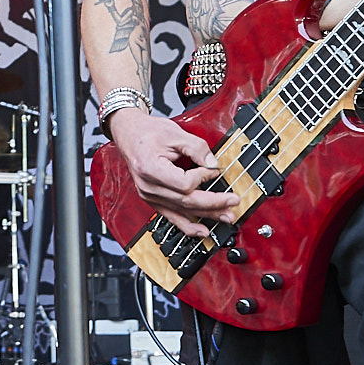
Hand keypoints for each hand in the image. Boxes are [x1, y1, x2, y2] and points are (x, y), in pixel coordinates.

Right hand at [109, 109, 238, 236]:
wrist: (130, 135)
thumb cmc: (148, 133)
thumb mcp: (176, 133)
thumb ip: (198, 149)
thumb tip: (214, 165)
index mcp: (151, 168)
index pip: (184, 183)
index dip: (203, 178)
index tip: (212, 169)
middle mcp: (149, 187)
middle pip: (186, 201)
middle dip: (213, 203)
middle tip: (233, 202)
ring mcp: (150, 196)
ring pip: (183, 211)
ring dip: (207, 215)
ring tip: (226, 216)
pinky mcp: (153, 200)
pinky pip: (172, 217)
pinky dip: (188, 226)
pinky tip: (202, 231)